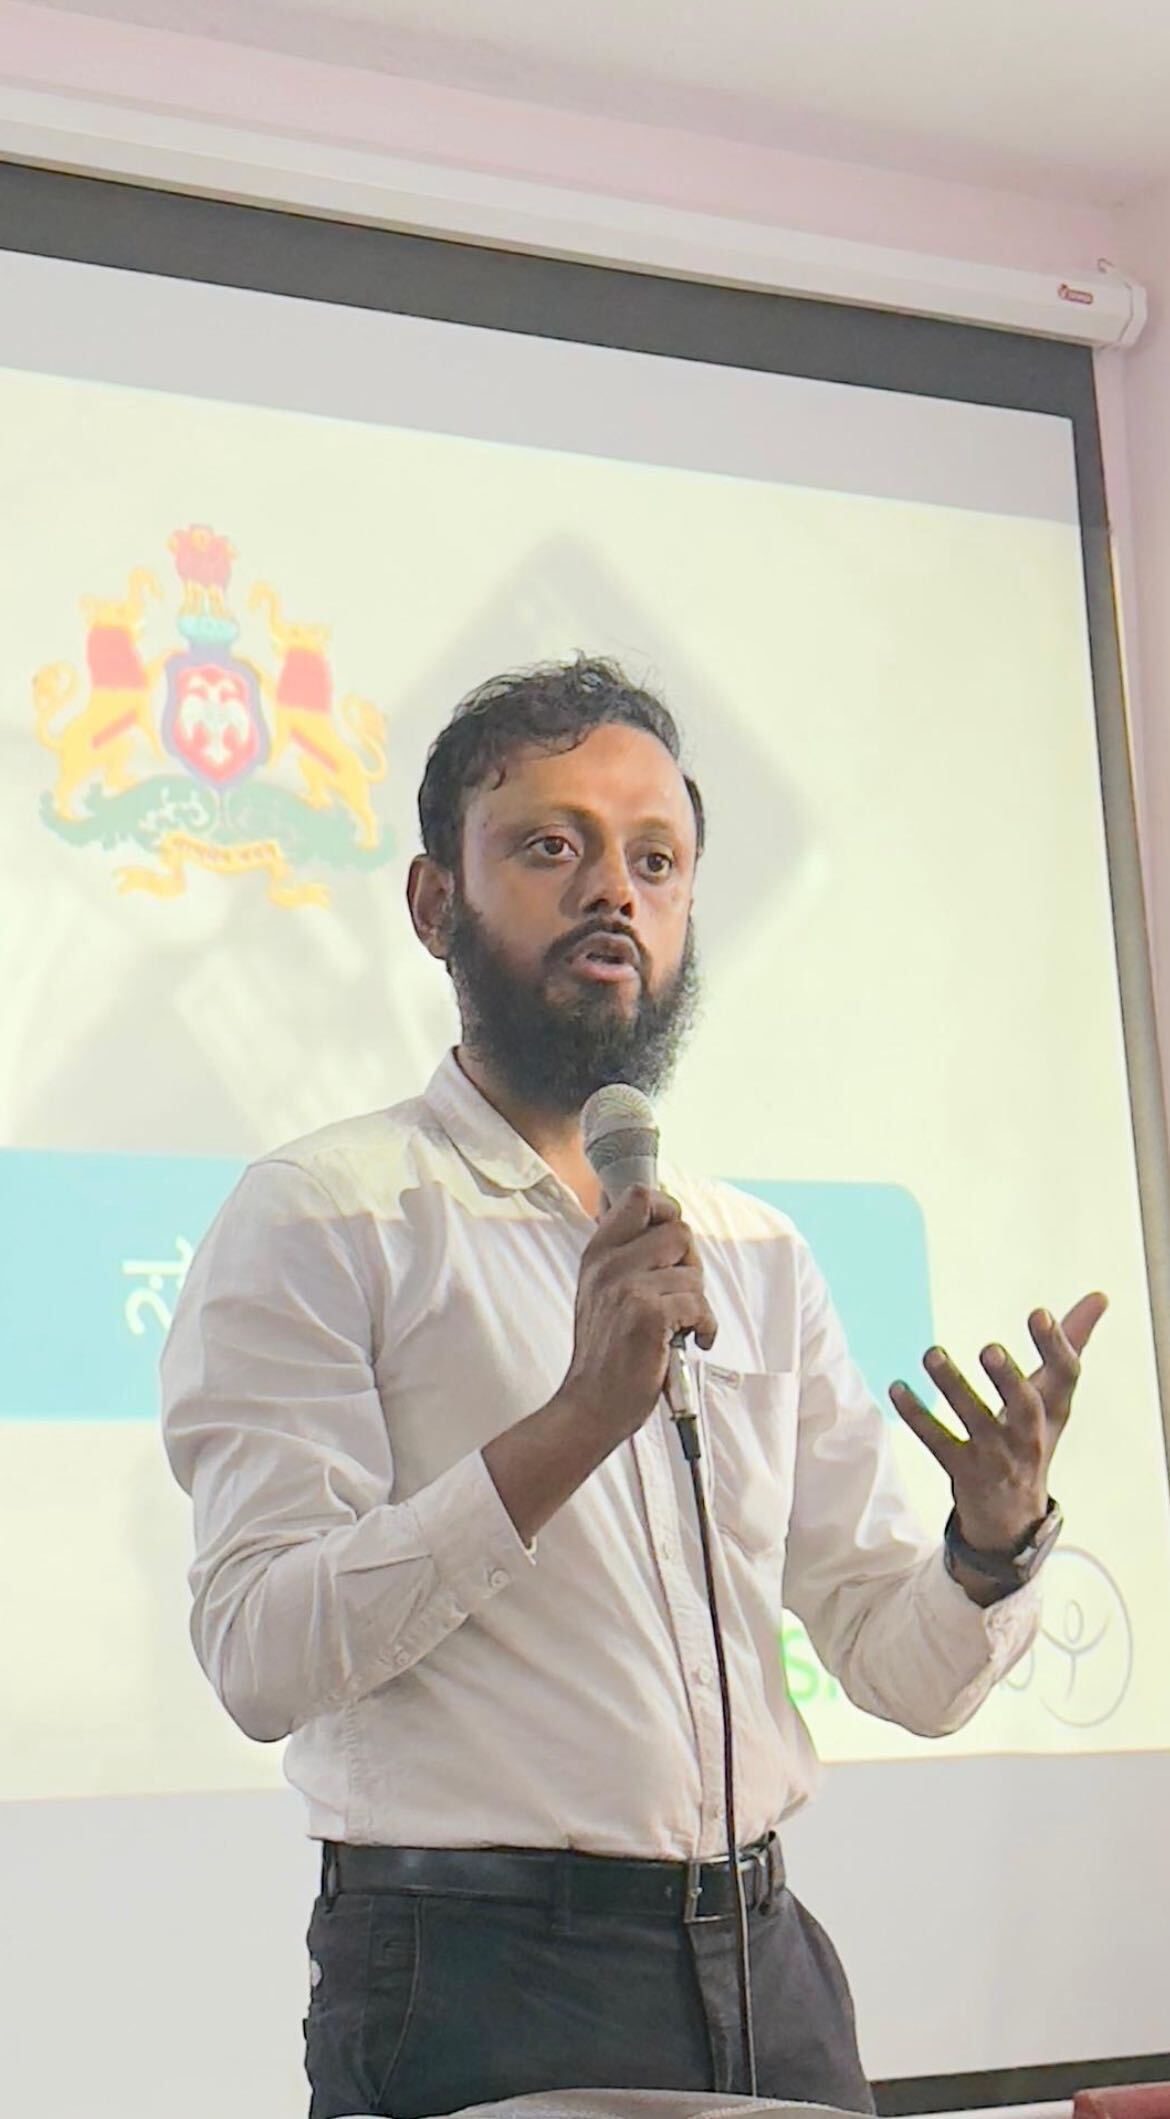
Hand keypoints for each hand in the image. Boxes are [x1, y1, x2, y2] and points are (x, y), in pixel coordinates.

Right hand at [561, 1185, 716, 1446]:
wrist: (590, 1404)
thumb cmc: (606, 1352)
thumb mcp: (601, 1291)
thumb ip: (627, 1257)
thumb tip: (668, 1224)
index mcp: (598, 1253)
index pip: (639, 1197)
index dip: (668, 1209)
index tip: (675, 1241)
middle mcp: (609, 1264)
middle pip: (679, 1231)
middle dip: (692, 1264)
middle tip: (682, 1294)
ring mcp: (627, 1288)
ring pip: (693, 1273)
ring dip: (698, 1303)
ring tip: (681, 1325)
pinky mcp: (648, 1316)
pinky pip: (699, 1305)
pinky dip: (705, 1326)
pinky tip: (694, 1340)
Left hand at [889, 1291, 1107, 1553]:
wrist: (1013, 1519)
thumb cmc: (1031, 1437)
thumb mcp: (1055, 1397)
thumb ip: (1071, 1344)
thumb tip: (1100, 1295)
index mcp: (1054, 1410)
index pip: (1066, 1376)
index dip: (1055, 1345)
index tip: (1039, 1313)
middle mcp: (1029, 1435)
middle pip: (1026, 1406)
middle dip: (1008, 1378)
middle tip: (988, 1349)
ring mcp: (996, 1457)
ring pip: (976, 1422)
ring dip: (953, 1387)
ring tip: (932, 1354)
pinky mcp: (963, 1471)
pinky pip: (938, 1442)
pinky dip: (917, 1415)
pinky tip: (896, 1387)